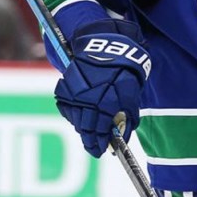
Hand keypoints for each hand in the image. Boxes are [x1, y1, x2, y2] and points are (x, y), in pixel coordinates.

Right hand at [54, 21, 149, 157]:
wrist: (104, 46)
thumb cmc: (124, 69)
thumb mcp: (132, 91)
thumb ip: (128, 114)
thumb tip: (124, 134)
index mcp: (107, 101)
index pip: (102, 131)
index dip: (103, 143)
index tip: (105, 151)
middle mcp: (88, 101)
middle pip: (87, 130)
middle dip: (92, 142)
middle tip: (96, 149)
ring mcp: (74, 95)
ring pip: (76, 121)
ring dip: (83, 130)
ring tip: (90, 136)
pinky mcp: (64, 89)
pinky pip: (68, 110)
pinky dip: (75, 117)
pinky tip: (82, 119)